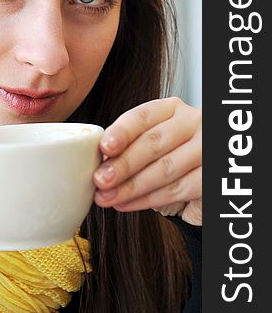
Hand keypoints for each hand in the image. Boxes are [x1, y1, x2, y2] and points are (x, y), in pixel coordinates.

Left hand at [93, 97, 201, 224]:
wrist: (201, 181)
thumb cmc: (169, 157)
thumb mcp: (149, 143)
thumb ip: (128, 146)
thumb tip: (98, 160)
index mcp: (171, 108)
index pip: (143, 115)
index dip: (122, 132)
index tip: (104, 147)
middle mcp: (192, 122)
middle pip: (153, 143)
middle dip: (123, 164)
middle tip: (100, 180)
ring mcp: (207, 148)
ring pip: (164, 169)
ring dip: (131, 186)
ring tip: (108, 197)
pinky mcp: (213, 175)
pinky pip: (178, 189)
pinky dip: (149, 199)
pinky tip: (128, 203)